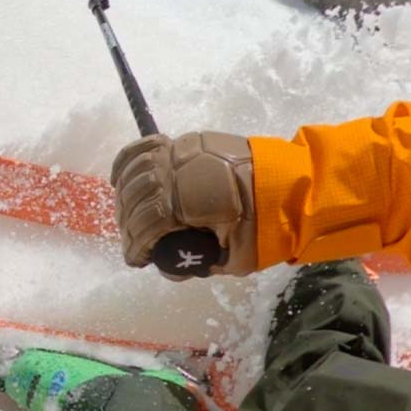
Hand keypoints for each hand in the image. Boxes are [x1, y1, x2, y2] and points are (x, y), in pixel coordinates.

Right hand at [112, 132, 261, 278]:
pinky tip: (119, 178)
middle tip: (135, 243)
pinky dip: (129, 161)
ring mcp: (181, 153)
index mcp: (188, 201)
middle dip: (129, 224)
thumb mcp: (233, 258)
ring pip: (137, 173)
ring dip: (126, 198)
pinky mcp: (187, 143)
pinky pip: (147, 147)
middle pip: (136, 198)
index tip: (136, 259)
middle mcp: (178, 172)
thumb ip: (197, 264)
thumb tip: (170, 267)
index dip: (136, 246)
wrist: (291, 187)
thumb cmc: (265, 227)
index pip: (146, 225)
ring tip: (130, 217)